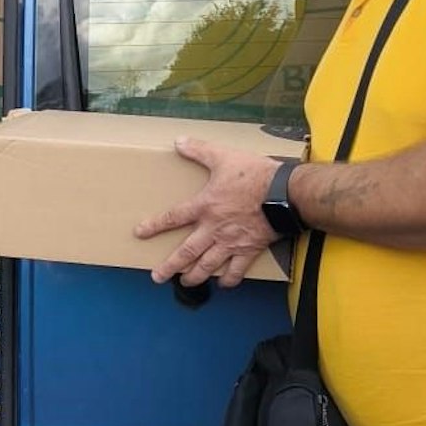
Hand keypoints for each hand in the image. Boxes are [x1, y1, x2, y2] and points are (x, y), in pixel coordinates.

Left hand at [134, 137, 281, 287]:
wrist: (285, 192)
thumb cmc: (255, 175)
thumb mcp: (224, 157)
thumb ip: (200, 150)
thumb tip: (179, 141)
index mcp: (205, 206)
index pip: (172, 218)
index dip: (154, 226)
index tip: (139, 234)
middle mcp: (214, 229)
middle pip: (186, 252)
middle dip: (170, 267)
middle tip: (157, 277)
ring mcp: (231, 242)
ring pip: (208, 265)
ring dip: (195, 277)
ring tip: (185, 284)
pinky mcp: (250, 250)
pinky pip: (237, 270)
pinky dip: (230, 280)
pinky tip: (224, 284)